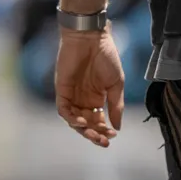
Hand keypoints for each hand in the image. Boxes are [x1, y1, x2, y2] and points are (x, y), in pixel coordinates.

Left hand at [54, 30, 124, 147]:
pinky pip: (64, 110)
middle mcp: (83, 99)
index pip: (98, 121)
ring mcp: (72, 95)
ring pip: (75, 120)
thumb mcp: (116, 84)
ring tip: (94, 134)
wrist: (91, 38)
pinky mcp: (62, 90)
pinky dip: (72, 119)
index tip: (114, 135)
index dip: (105, 130)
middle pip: (86, 124)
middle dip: (95, 135)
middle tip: (104, 141)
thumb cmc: (106, 56)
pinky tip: (82, 122)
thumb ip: (116, 105)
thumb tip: (118, 127)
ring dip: (84, 130)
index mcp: (97, 98)